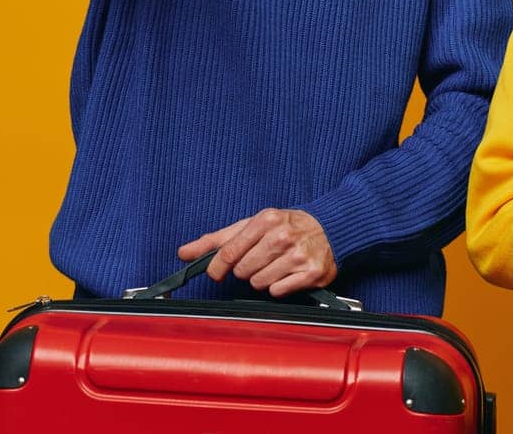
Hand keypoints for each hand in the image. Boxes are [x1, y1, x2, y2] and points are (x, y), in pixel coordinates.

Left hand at [178, 208, 336, 296]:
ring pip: (259, 283)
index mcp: (265, 220)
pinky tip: (287, 274)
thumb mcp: (251, 225)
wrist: (329, 228)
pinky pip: (278, 292)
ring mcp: (298, 255)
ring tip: (274, 265)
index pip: (229, 251)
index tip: (217, 271)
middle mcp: (282, 236)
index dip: (218, 266)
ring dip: (262, 279)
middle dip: (246, 269)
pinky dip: (279, 287)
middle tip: (259, 259)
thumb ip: (216, 240)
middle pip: (242, 271)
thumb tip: (184, 252)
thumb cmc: (285, 226)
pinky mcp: (310, 273)